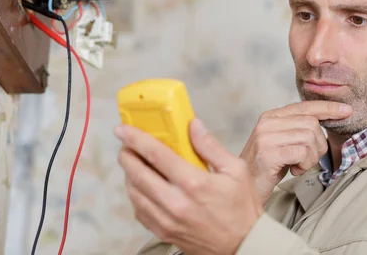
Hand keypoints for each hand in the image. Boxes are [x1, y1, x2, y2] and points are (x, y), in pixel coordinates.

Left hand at [115, 119, 262, 254]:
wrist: (243, 245)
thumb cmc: (241, 208)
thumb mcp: (235, 170)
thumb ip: (210, 146)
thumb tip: (192, 124)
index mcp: (194, 183)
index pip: (156, 154)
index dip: (136, 138)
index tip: (123, 129)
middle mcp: (176, 202)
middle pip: (137, 173)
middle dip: (127, 154)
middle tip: (126, 144)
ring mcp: (167, 220)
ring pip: (134, 192)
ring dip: (129, 174)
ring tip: (135, 162)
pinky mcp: (164, 232)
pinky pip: (139, 210)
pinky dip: (136, 195)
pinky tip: (143, 186)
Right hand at [239, 101, 351, 203]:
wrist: (245, 187)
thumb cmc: (268, 167)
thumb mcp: (283, 142)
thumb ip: (298, 128)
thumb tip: (328, 118)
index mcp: (271, 116)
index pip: (305, 106)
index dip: (328, 108)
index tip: (347, 110)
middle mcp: (267, 122)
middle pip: (312, 124)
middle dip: (319, 145)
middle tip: (308, 160)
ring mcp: (266, 136)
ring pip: (309, 138)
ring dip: (311, 158)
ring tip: (299, 166)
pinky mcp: (268, 153)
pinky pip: (302, 152)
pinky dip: (304, 164)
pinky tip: (294, 170)